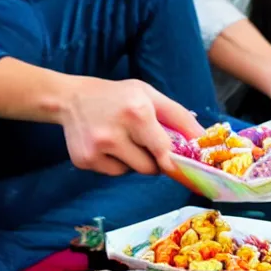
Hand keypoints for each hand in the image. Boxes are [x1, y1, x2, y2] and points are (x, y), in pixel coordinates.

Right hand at [59, 77, 202, 175]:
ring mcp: (96, 149)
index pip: (165, 152)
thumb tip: (203, 139)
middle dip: (153, 159)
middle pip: (151, 168)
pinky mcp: (84, 160)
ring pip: (133, 172)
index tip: (180, 167)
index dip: (175, 162)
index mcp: (136, 113)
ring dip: (134, 161)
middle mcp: (114, 133)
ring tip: (122, 139)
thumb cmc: (118, 96)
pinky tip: (106, 145)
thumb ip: (179, 118)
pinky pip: (114, 173)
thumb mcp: (150, 96)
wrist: (68, 98)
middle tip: (143, 140)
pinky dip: (116, 164)